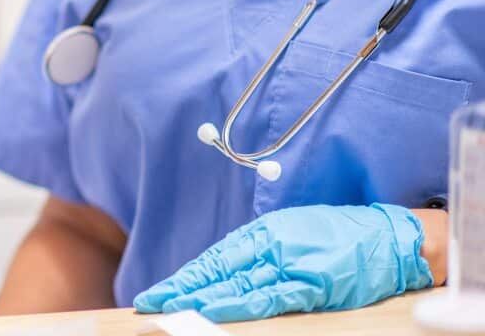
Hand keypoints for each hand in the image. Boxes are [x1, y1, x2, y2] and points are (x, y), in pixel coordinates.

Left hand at [133, 204, 433, 321]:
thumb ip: (261, 249)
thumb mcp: (293, 231)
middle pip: (217, 270)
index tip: (161, 290)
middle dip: (182, 288)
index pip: (216, 257)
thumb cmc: (341, 235)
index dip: (187, 275)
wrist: (391, 236)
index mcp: (264, 232)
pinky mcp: (311, 283)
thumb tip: (229, 268)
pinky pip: (268, 296)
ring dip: (201, 298)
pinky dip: (239, 304)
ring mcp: (290, 264)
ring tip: (171, 309)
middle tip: (150, 302)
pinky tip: (215, 310)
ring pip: (236, 283)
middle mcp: (271, 245)